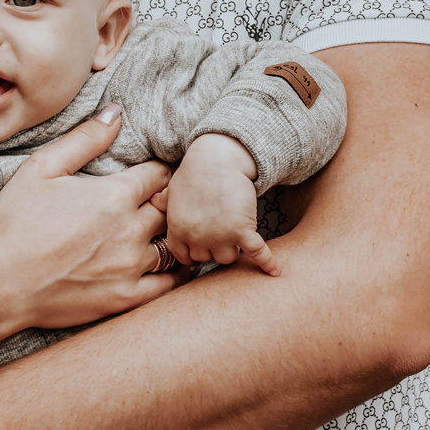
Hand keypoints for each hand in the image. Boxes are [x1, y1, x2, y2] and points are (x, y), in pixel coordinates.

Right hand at [0, 104, 187, 349]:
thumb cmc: (14, 222)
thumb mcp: (42, 167)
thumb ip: (85, 138)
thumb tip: (117, 112)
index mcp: (116, 195)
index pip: (159, 174)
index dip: (159, 170)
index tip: (153, 174)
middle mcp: (132, 229)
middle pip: (171, 207)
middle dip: (169, 200)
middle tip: (163, 199)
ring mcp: (132, 266)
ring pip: (174, 244)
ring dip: (172, 234)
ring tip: (165, 229)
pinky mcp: (127, 297)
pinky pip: (170, 284)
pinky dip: (177, 271)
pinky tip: (172, 264)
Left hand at [162, 134, 278, 273]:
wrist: (217, 159)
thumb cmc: (195, 171)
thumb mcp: (172, 187)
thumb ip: (164, 201)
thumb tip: (154, 200)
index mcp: (178, 229)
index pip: (183, 256)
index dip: (191, 255)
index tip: (199, 252)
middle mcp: (197, 238)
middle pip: (206, 259)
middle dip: (212, 249)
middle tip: (219, 236)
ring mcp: (220, 236)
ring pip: (228, 258)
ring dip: (232, 249)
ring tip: (236, 237)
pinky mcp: (242, 231)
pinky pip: (256, 252)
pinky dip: (267, 262)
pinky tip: (274, 271)